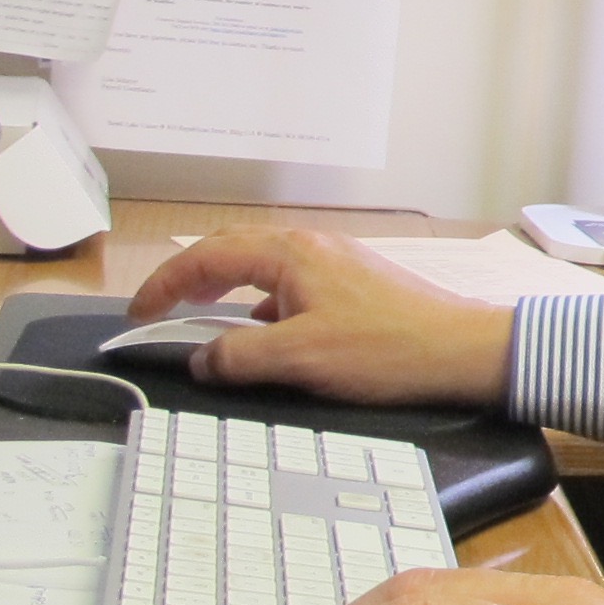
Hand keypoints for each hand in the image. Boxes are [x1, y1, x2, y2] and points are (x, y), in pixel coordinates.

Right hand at [126, 228, 514, 408]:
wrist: (464, 351)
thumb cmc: (389, 349)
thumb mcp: (300, 358)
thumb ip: (239, 356)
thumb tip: (202, 358)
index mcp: (291, 252)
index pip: (208, 257)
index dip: (165, 285)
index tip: (139, 312)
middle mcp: (312, 247)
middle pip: (232, 253)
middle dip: (191, 280)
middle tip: (161, 311)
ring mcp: (336, 264)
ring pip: (263, 270)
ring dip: (228, 294)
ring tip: (205, 324)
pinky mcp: (355, 286)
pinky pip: (292, 288)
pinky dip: (264, 308)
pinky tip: (266, 339)